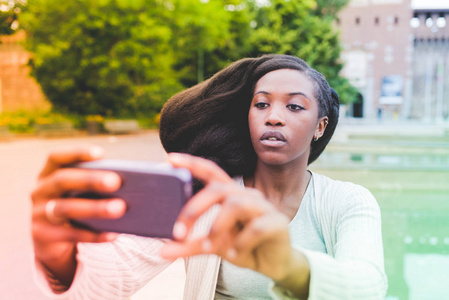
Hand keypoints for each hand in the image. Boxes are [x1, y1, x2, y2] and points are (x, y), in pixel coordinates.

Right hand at [31, 146, 125, 288]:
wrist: (51, 243)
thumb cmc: (75, 207)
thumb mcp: (79, 193)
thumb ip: (94, 186)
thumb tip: (130, 185)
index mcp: (48, 174)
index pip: (56, 157)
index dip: (77, 153)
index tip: (101, 153)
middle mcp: (40, 191)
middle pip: (63, 180)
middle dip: (90, 180)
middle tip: (116, 182)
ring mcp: (38, 214)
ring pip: (66, 208)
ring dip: (95, 208)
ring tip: (120, 208)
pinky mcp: (42, 236)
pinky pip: (70, 234)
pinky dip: (93, 234)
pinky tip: (113, 234)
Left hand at [160, 153, 293, 281]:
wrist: (274, 265)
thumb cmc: (243, 248)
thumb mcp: (214, 246)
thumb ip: (190, 245)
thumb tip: (162, 251)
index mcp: (231, 196)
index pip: (211, 172)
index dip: (192, 163)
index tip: (169, 158)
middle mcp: (247, 196)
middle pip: (218, 190)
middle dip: (195, 209)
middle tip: (178, 232)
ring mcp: (264, 207)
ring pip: (236, 205)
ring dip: (217, 228)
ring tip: (209, 247)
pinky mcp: (278, 223)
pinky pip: (256, 227)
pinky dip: (241, 243)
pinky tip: (235, 255)